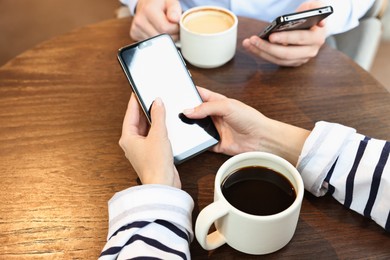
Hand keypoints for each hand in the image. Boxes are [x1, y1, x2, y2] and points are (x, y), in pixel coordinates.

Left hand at [119, 94, 180, 187]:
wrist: (163, 185)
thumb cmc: (156, 165)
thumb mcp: (159, 135)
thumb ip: (159, 116)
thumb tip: (157, 102)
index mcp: (128, 137)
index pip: (130, 113)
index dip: (135, 100)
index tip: (137, 90)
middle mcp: (132, 143)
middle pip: (138, 120)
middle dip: (146, 109)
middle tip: (152, 96)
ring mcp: (141, 149)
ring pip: (146, 128)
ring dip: (153, 119)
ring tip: (161, 107)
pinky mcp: (151, 153)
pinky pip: (153, 136)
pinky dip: (158, 129)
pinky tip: (166, 124)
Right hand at [130, 0, 181, 40]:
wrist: (146, 3)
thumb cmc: (160, 3)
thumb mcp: (170, 1)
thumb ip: (174, 9)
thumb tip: (175, 19)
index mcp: (148, 11)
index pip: (165, 28)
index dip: (175, 29)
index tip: (176, 25)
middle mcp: (140, 21)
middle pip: (161, 38)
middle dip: (171, 35)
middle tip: (172, 28)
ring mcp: (136, 29)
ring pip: (156, 43)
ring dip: (165, 39)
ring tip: (165, 29)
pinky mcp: (134, 35)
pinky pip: (151, 45)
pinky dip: (157, 41)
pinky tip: (157, 32)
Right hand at [184, 87, 309, 164]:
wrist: (261, 138)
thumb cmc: (250, 118)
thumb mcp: (227, 106)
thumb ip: (206, 107)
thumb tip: (188, 111)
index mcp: (217, 102)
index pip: (199, 94)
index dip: (188, 92)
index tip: (176, 92)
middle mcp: (214, 115)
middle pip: (194, 112)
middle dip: (185, 112)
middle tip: (173, 112)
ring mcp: (214, 129)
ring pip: (196, 127)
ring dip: (189, 127)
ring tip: (179, 125)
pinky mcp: (215, 143)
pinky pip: (202, 143)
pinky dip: (196, 143)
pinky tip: (191, 140)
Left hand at [242, 1, 326, 66]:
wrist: (311, 26)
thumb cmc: (310, 16)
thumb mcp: (314, 7)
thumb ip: (316, 9)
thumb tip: (321, 23)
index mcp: (317, 38)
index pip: (300, 39)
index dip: (286, 38)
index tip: (271, 36)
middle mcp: (310, 51)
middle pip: (286, 53)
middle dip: (267, 47)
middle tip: (253, 40)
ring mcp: (300, 59)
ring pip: (278, 59)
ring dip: (261, 52)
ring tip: (248, 43)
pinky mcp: (290, 62)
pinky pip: (274, 60)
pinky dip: (261, 54)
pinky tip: (251, 47)